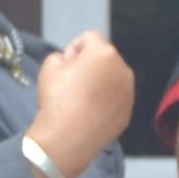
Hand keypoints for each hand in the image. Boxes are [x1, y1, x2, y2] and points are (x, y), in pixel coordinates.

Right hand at [29, 32, 138, 177]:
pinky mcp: (128, 112)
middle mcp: (123, 69)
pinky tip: (89, 113)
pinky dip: (104, 102)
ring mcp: (128, 92)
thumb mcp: (49, 66)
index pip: (88, 38)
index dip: (72, 50)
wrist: (67, 139)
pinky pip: (114, 99)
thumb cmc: (58, 99)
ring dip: (98, 83)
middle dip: (88, 66)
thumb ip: (61, 55)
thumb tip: (71, 62)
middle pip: (103, 58)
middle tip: (71, 84)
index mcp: (105, 53)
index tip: (64, 67)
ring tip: (80, 101)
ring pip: (110, 79)